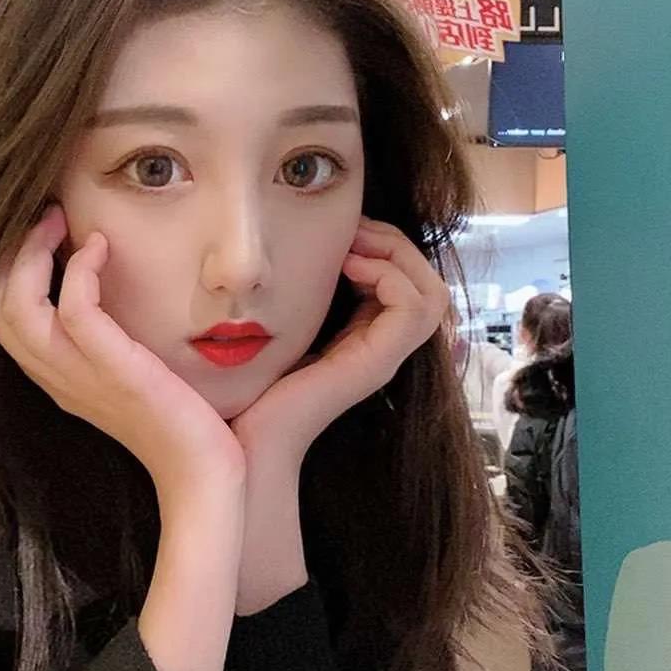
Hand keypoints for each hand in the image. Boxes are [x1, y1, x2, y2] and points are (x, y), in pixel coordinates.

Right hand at [0, 206, 245, 507]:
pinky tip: (101, 248)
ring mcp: (78, 377)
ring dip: (30, 251)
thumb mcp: (135, 379)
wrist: (206, 477)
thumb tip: (131, 289)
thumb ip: (117, 341)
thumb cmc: (184, 428)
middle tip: (45, 214)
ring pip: (13, 305)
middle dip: (8, 251)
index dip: (5, 268)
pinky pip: (72, 309)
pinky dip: (80, 269)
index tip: (39, 231)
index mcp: (58, 378)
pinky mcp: (113, 371)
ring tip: (58, 220)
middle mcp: (56, 377)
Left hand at [229, 216, 449, 613]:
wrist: (239, 440)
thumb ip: (286, 297)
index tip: (340, 230)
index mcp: (358, 339)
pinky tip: (347, 267)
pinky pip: (415, 308)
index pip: (404, 282)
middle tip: (351, 229)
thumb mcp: (271, 328)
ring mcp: (380, 358)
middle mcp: (377, 349)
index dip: (381, 246)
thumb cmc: (244, 386)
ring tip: (352, 247)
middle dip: (393, 242)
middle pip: (426, 283)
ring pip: (431, 293)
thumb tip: (282, 250)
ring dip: (396, 255)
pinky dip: (388, 275)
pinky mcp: (374, 364)